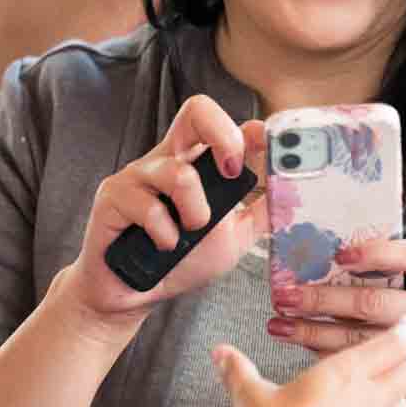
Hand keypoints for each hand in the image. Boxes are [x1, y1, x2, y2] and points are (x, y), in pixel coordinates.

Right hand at [64, 94, 267, 335]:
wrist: (135, 294)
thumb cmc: (180, 262)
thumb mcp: (232, 238)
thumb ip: (259, 213)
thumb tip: (292, 190)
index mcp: (195, 164)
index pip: (220, 124)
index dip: (246, 128)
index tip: (266, 142)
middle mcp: (167, 160)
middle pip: (196, 111)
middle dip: (224, 135)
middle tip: (232, 171)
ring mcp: (137, 175)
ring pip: (178, 172)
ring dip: (195, 210)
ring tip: (190, 233)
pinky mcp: (112, 197)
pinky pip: (148, 207)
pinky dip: (165, 235)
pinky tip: (162, 247)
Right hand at [215, 316, 405, 406]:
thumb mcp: (248, 396)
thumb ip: (238, 371)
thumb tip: (220, 353)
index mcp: (346, 372)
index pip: (396, 342)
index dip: (404, 331)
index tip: (402, 326)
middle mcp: (370, 400)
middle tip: (402, 358)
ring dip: (400, 403)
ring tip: (383, 401)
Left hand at [266, 239, 405, 406]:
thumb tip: (363, 257)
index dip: (371, 252)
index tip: (337, 254)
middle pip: (371, 303)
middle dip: (322, 298)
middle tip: (286, 293)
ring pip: (359, 342)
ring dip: (314, 332)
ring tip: (281, 324)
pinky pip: (366, 370)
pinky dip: (333, 360)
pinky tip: (308, 351)